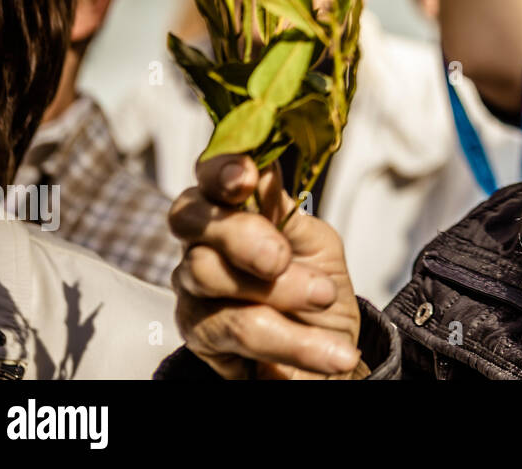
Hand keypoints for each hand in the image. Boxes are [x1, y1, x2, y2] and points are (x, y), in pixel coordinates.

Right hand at [168, 155, 363, 378]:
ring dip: (283, 292)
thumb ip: (287, 214)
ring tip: (324, 300)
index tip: (247, 176)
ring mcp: (193, 286)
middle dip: (241, 234)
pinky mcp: (198, 332)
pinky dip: (295, 341)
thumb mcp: (317, 244)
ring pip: (212, 275)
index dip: (222, 168)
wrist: (327, 353)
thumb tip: (265, 173)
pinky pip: (239, 329)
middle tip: (281, 258)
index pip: (211, 174)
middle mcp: (203, 241)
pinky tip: (329, 353)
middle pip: (192, 218)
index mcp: (234, 208)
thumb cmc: (317, 288)